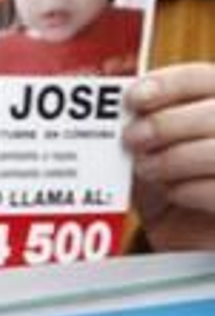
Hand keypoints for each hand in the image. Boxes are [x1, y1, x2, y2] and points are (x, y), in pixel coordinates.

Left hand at [125, 63, 214, 250]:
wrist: (186, 238)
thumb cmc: (165, 182)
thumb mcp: (148, 148)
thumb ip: (139, 122)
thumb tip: (110, 98)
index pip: (202, 77)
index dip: (167, 84)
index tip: (132, 98)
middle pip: (213, 113)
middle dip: (165, 124)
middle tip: (131, 139)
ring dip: (173, 158)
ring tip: (146, 169)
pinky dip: (189, 190)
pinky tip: (173, 192)